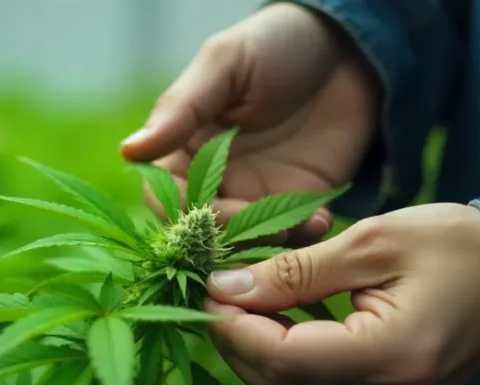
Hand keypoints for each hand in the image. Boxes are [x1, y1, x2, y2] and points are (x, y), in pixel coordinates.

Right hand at [120, 2, 381, 247]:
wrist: (349, 47)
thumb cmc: (276, 43)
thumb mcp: (225, 63)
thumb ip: (181, 108)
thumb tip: (130, 150)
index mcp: (185, 146)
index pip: (164, 197)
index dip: (182, 212)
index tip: (211, 209)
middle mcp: (216, 179)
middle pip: (203, 233)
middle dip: (227, 239)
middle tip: (259, 227)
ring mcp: (258, 195)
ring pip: (246, 245)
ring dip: (266, 247)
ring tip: (296, 225)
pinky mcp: (301, 205)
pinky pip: (292, 240)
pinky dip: (303, 241)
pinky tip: (321, 219)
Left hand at [202, 203, 479, 384]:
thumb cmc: (456, 243)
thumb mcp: (372, 240)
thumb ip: (295, 271)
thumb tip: (226, 287)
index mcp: (394, 354)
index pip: (285, 359)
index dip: (233, 328)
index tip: (206, 288)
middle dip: (236, 344)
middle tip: (215, 294)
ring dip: (257, 355)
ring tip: (240, 304)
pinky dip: (288, 361)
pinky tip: (277, 321)